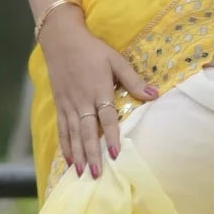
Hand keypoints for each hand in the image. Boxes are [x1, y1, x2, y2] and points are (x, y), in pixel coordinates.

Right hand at [38, 7, 157, 177]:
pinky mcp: (59, 105)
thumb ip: (133, 80)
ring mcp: (68, 105)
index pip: (107, 118)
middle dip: (92, 154)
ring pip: (73, 134)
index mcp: (98, 90)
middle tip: (96, 174)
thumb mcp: (115, 60)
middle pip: (87, 132)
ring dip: (78, 155)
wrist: (61, 39)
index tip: (115, 154)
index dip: (111, 137)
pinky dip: (65, 145)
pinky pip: (62, 129)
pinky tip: (69, 160)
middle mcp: (82, 101)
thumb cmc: (92, 50)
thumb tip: (155, 94)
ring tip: (81, 174)